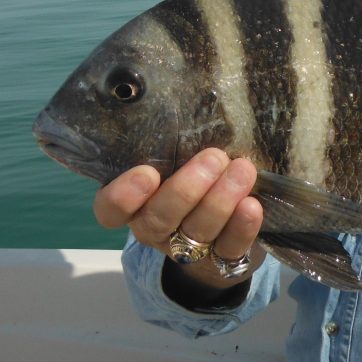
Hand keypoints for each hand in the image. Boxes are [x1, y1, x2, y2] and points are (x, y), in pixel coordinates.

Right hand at [93, 148, 265, 289]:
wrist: (222, 228)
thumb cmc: (193, 175)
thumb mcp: (177, 159)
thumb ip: (176, 144)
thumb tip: (197, 101)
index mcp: (135, 202)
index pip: (110, 209)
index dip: (122, 196)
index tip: (147, 173)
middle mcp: (154, 228)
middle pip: (158, 218)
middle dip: (186, 189)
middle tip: (214, 157)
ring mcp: (186, 248)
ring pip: (196, 231)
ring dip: (220, 200)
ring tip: (242, 170)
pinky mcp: (221, 260)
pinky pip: (228, 248)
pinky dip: (241, 227)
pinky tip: (251, 205)